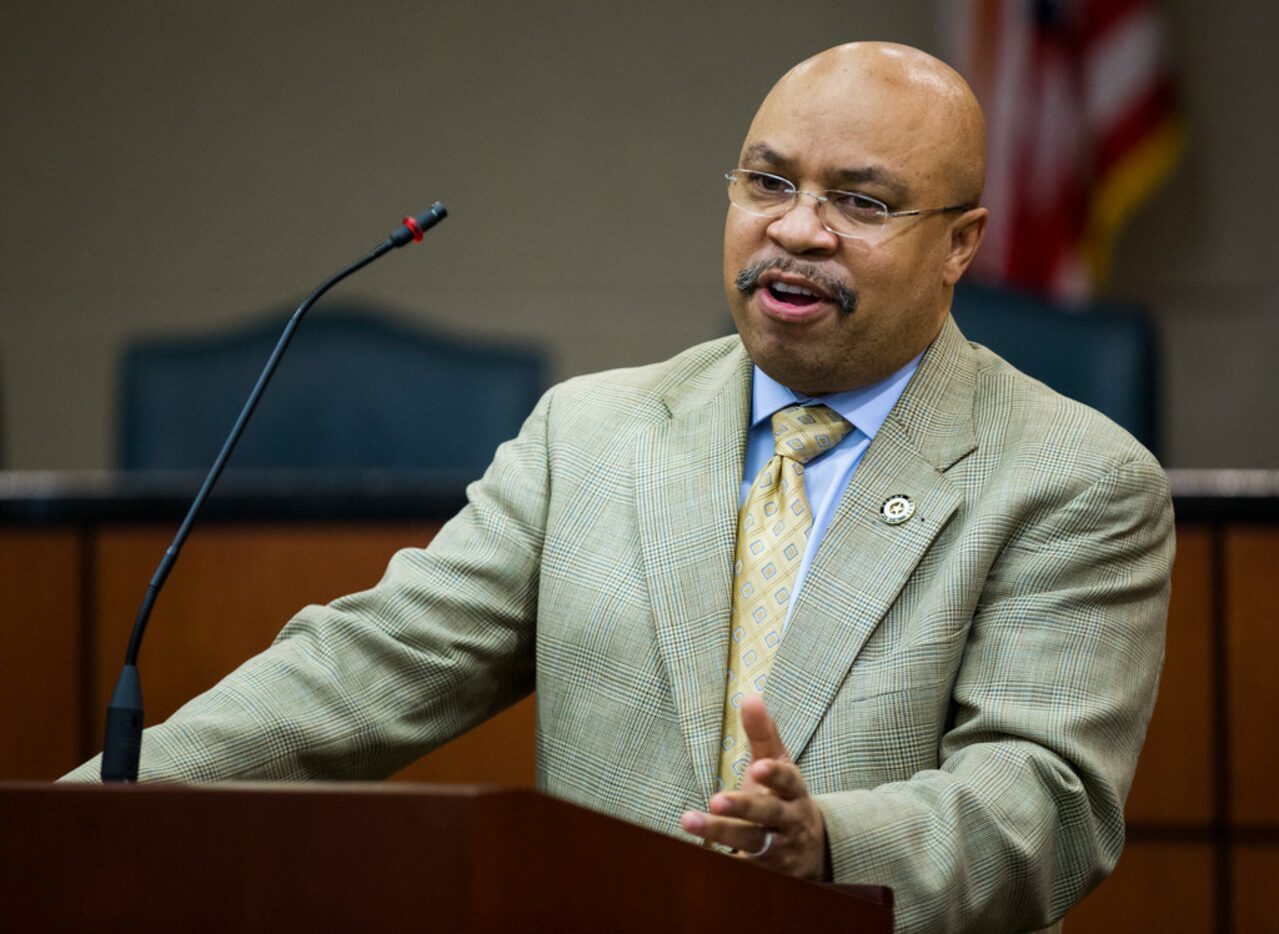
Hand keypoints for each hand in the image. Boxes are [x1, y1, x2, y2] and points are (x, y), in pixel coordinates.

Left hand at [679, 694, 830, 880]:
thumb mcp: (778, 764)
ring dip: (721, 835)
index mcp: (793, 790)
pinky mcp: (767, 874)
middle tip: (715, 800)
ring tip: (689, 821)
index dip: (775, 775)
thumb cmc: (784, 796)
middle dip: (743, 808)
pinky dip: (724, 865)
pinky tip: (695, 857)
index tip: (758, 767)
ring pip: (752, 844)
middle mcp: (789, 820)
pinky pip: (745, 871)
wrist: (812, 850)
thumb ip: (763, 733)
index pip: (788, 780)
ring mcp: (779, 849)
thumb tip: (749, 697)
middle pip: (768, 814)